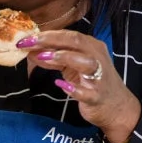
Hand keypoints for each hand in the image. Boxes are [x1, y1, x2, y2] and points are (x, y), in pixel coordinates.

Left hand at [19, 30, 139, 142]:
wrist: (116, 108)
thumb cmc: (91, 83)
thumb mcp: (70, 67)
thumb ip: (53, 59)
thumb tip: (31, 51)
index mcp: (90, 47)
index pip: (68, 35)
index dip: (46, 35)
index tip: (25, 38)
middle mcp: (97, 58)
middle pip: (76, 42)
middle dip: (50, 40)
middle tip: (28, 43)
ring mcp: (99, 77)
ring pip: (86, 62)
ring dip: (64, 57)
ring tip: (43, 57)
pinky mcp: (97, 97)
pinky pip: (87, 92)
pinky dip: (73, 89)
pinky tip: (60, 85)